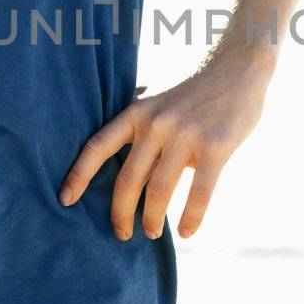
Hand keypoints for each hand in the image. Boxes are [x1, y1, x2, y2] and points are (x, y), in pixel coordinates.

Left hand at [58, 57, 270, 240]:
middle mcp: (156, 124)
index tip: (65, 201)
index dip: (78, 175)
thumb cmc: (197, 93)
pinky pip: (199, 193)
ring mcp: (185, 135)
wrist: (238, 69)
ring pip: (159, 190)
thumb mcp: (161, 105)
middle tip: (122, 235)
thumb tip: (132, 179)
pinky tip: (187, 232)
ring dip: (153, 220)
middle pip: (128, 180)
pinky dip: (191, 218)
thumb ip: (145, 135)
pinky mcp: (215, 147)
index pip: (98, 146)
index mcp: (138, 112)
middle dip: (121, 214)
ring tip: (153, 234)